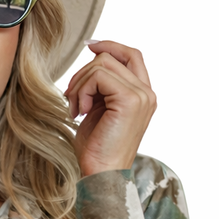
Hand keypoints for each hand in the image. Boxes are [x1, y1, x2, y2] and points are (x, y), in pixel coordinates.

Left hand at [64, 40, 156, 176]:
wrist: (101, 174)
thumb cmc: (96, 148)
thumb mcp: (99, 108)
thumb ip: (102, 85)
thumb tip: (93, 55)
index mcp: (143, 95)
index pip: (131, 55)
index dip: (110, 45)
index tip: (88, 45)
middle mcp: (147, 93)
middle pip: (111, 57)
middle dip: (84, 73)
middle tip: (72, 98)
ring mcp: (141, 95)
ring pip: (102, 64)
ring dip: (80, 84)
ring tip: (75, 109)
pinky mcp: (130, 100)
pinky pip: (98, 75)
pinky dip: (82, 91)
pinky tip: (80, 112)